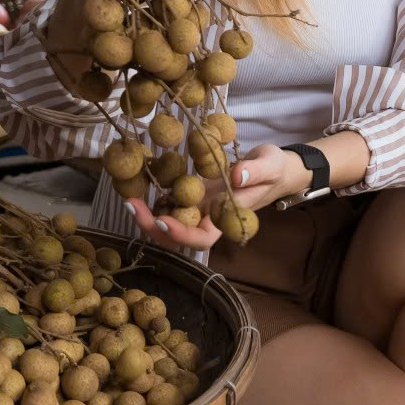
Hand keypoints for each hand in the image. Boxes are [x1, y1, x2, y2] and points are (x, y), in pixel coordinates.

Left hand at [123, 146, 295, 252]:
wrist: (275, 168)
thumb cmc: (276, 170)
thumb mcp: (271, 166)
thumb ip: (255, 171)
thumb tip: (236, 176)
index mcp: (226, 220)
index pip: (201, 239)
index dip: (180, 234)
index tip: (163, 220)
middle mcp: (209, 219)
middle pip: (176, 236)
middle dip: (151, 226)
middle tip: (130, 205)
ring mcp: (199, 208)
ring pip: (168, 221)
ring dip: (146, 214)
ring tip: (128, 197)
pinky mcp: (193, 194)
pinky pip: (170, 201)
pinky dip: (153, 196)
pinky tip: (137, 183)